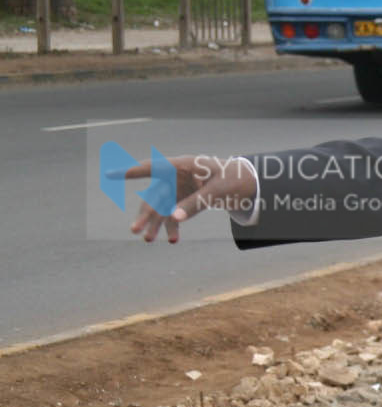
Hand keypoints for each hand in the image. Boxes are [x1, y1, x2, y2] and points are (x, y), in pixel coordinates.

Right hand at [126, 154, 256, 243]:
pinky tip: (173, 240)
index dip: (131, 171)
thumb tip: (174, 219)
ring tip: (148, 240)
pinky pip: (174, 214)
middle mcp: (176, 178)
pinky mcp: (185, 200)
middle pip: (155, 195)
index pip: (152, 168)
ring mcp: (180, 189)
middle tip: (135, 230)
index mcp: (182, 166)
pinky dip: (173, 227)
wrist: (247, 183)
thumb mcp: (217, 192)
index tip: (111, 174)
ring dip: (155, 224)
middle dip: (145, 214)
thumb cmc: (232, 179)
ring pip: (161, 208)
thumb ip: (195, 203)